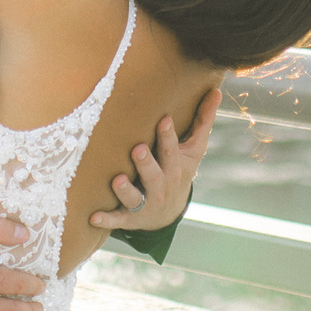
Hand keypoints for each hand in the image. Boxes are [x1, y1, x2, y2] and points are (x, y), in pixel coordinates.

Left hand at [89, 86, 220, 231]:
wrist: (170, 213)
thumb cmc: (179, 170)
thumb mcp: (194, 150)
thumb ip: (203, 121)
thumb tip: (217, 91)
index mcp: (175, 167)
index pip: (172, 151)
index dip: (168, 137)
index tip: (163, 119)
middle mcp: (161, 186)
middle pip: (154, 174)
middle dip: (146, 163)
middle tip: (137, 149)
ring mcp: (146, 203)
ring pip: (136, 198)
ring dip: (126, 190)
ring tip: (118, 180)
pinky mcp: (131, 218)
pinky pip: (119, 219)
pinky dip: (108, 219)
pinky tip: (93, 217)